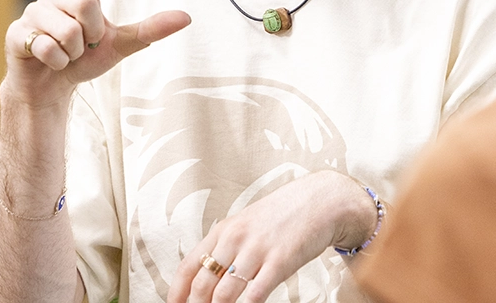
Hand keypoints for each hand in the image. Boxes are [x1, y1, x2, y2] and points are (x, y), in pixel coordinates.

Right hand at [3, 0, 189, 106]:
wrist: (49, 88)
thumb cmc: (82, 61)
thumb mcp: (119, 45)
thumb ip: (149, 30)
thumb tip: (187, 17)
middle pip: (86, 4)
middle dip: (91, 34)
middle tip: (82, 45)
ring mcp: (34, 10)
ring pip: (68, 30)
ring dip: (73, 52)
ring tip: (63, 53)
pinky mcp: (17, 31)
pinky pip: (49, 47)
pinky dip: (57, 62)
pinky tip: (48, 62)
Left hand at [168, 171, 377, 302]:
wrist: (319, 201)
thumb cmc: (283, 215)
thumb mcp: (246, 224)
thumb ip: (227, 246)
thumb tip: (208, 274)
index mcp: (223, 230)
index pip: (189, 265)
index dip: (176, 292)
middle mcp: (235, 239)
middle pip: (202, 283)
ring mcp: (256, 250)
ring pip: (224, 293)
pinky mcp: (279, 262)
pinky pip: (255, 293)